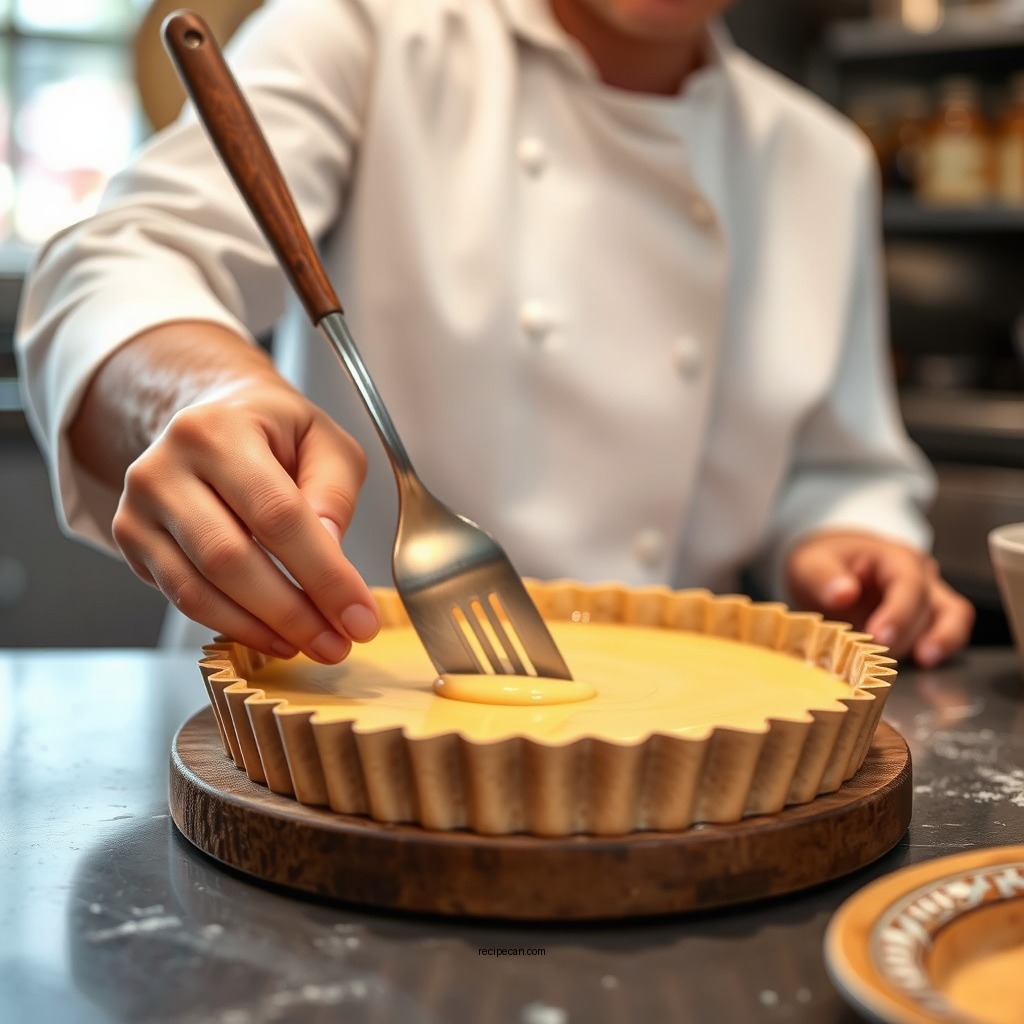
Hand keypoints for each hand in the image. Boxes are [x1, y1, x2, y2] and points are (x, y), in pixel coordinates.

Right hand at [91, 328, 380, 664]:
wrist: (211, 414)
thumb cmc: (274, 431)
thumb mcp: (325, 442)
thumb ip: (333, 495)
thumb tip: (330, 558)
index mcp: (219, 430)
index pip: (277, 514)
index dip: (322, 574)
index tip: (360, 617)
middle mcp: (164, 467)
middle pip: (230, 558)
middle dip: (292, 612)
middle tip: (338, 643)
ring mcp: (139, 507)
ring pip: (200, 589)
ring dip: (262, 629)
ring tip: (312, 644)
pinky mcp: (131, 540)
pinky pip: (183, 598)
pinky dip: (233, 626)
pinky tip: (274, 634)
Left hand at [784, 530, 974, 666]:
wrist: (833, 566)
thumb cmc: (825, 563)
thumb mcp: (811, 564)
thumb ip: (824, 577)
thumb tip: (843, 594)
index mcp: (894, 557)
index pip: (909, 584)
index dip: (898, 613)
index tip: (879, 637)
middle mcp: (920, 575)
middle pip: (930, 604)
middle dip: (908, 634)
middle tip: (881, 657)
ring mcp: (929, 597)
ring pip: (953, 618)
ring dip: (939, 643)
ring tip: (919, 663)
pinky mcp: (928, 621)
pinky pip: (949, 633)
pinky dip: (940, 650)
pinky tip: (920, 667)